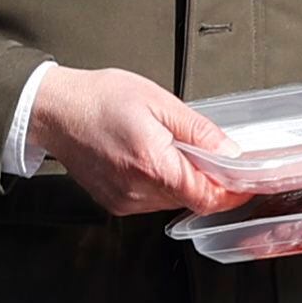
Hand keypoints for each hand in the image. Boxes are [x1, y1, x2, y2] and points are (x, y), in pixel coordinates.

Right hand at [26, 66, 251, 219]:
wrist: (54, 110)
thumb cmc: (99, 99)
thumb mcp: (158, 101)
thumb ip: (198, 131)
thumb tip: (231, 152)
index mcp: (153, 164)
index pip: (208, 197)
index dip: (233, 192)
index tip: (246, 181)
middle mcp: (138, 191)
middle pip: (192, 199)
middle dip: (208, 179)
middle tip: (208, 150)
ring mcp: (125, 201)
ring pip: (173, 201)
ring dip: (183, 180)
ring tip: (169, 146)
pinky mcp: (115, 203)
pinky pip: (152, 200)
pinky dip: (161, 182)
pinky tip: (150, 156)